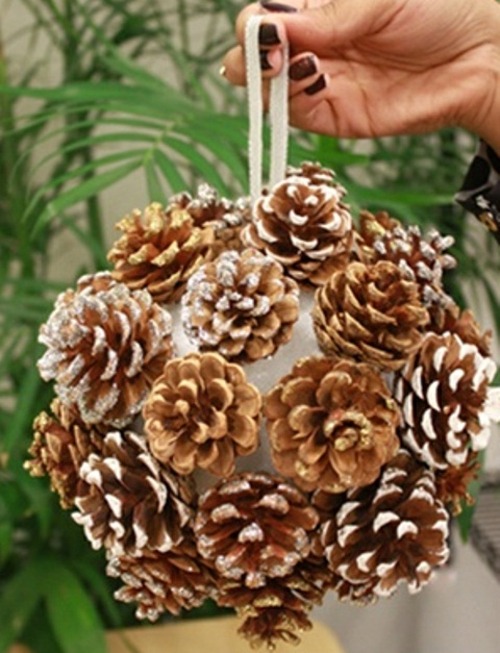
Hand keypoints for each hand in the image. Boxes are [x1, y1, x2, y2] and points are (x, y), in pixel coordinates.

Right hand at [223, 0, 499, 148]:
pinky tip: (317, 79)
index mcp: (316, 9)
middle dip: (250, 56)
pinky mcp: (335, 116)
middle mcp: (312, 46)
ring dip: (269, 81)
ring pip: (268, 91)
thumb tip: (272, 26)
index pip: (263, 17)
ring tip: (298, 64)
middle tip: (270, 51)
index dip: (257, 24)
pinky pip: (298, 115)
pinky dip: (295, 103)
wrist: (479, 56)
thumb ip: (325, 15)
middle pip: (255, 57)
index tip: (269, 26)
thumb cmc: (439, 9)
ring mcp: (321, 84)